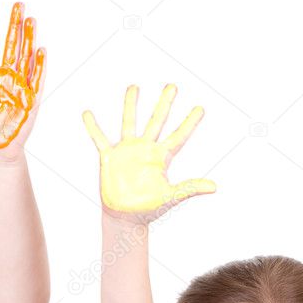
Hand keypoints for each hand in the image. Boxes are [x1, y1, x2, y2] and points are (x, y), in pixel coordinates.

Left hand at [0, 2, 45, 152]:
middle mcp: (5, 78)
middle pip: (11, 46)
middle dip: (13, 25)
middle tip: (17, 5)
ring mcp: (19, 87)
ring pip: (25, 57)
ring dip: (28, 39)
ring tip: (30, 20)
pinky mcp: (30, 99)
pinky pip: (36, 79)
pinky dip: (39, 65)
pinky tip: (40, 50)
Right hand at [83, 84, 215, 221]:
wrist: (125, 217)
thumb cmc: (149, 208)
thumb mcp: (172, 196)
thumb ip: (191, 188)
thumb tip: (214, 187)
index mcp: (161, 157)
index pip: (179, 136)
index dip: (190, 123)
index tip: (201, 109)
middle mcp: (145, 149)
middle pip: (157, 121)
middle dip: (164, 104)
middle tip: (172, 86)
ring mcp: (127, 151)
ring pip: (129, 122)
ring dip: (131, 105)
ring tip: (134, 87)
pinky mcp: (110, 157)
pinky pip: (100, 139)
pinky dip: (93, 127)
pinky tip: (87, 114)